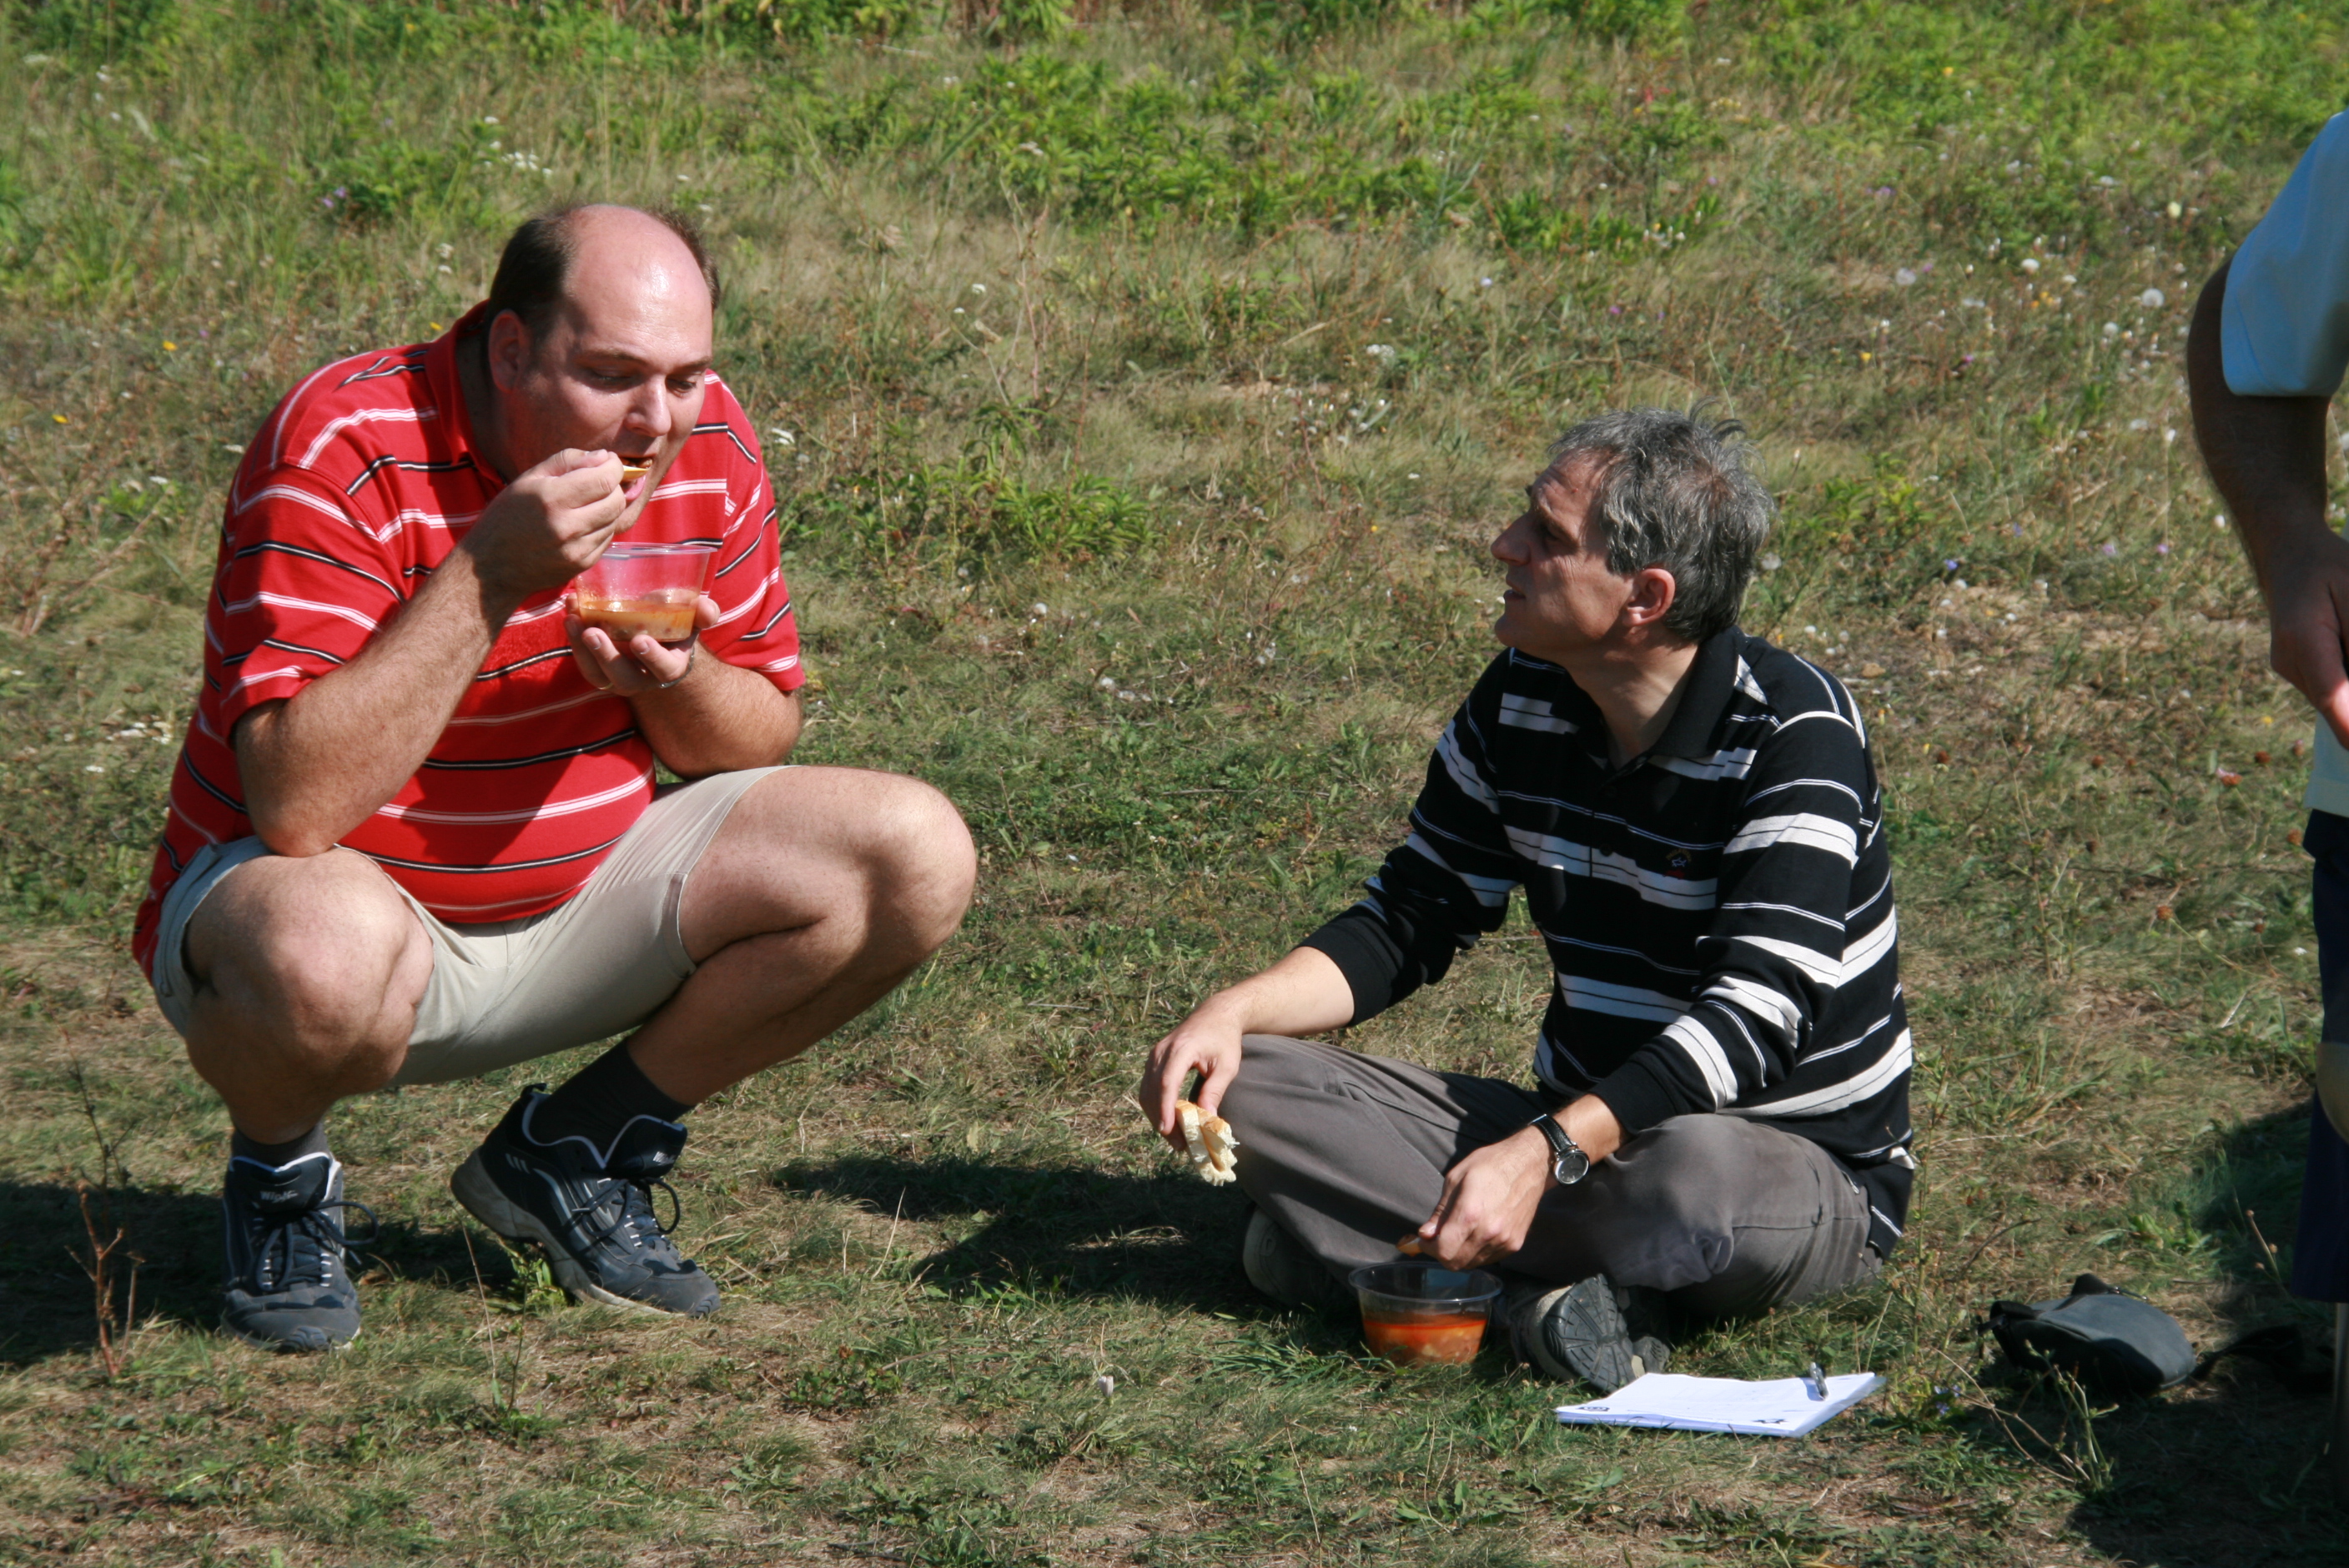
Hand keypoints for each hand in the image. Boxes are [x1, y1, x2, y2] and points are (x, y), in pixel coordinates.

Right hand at [461, 448, 630, 607]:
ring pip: (615, 520)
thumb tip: (604, 457)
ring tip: (585, 504)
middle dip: (613, 486)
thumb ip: (567, 461)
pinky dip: (601, 527)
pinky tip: (581, 524)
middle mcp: (568, 526)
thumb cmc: (507, 515)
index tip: (609, 462)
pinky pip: (607, 538)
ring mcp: (577, 549)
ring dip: (607, 507)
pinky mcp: (582, 564)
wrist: (491, 566)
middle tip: (598, 482)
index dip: (614, 467)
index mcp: (552, 498)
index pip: (605, 480)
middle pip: (616, 500)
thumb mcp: (529, 479)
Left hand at [565, 593, 719, 696]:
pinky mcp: (597, 668)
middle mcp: (642, 680)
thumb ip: (704, 613)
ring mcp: (616, 677)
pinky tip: (569, 613)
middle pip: (622, 677)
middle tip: (592, 632)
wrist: (658, 638)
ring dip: (580, 649)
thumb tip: (706, 609)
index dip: (652, 657)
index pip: (663, 669)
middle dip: (606, 655)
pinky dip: (572, 638)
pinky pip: (582, 661)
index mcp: (670, 668)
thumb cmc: (677, 627)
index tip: (639, 640)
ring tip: (571, 620)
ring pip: (596, 673)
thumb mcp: (694, 618)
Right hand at [1139, 997, 1246, 1154]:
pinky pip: (1148, 1086)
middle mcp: (1161, 1051)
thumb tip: (1206, 1118)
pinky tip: (1169, 1120)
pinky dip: (1156, 1105)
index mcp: (1181, 1049)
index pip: (1167, 1082)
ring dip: (1157, 1116)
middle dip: (1162, 1119)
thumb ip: (1215, 1090)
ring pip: (1146, 1091)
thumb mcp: (1227, 1066)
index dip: (1166, 1108)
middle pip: (1153, 1090)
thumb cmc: (1224, 1039)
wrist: (1215, 1014)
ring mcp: (1154, 1054)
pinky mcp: (1153, 1059)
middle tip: (1178, 1144)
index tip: (1168, 1130)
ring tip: (1174, 1137)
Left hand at [1416, 1126, 1551, 1269]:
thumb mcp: (1456, 1178)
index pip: (1443, 1251)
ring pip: (1472, 1264)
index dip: (1429, 1248)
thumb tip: (1425, 1234)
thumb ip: (1440, 1211)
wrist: (1529, 1164)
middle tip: (1440, 1236)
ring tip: (1460, 1232)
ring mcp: (1504, 1241)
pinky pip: (1488, 1259)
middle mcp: (1488, 1233)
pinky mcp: (1515, 1244)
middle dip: (1442, 1253)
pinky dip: (1477, 1253)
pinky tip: (1477, 1233)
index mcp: (1470, 1215)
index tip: (1426, 1238)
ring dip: (1460, 1253)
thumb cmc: (1490, 1164)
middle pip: (1456, 1263)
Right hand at [2259, 527, 2348, 748]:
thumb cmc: (2331, 566)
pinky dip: (2346, 686)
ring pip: (2334, 699)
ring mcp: (2290, 669)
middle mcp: (2290, 663)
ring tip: (2346, 632)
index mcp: (2302, 641)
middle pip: (2337, 704)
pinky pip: (2330, 687)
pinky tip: (2344, 642)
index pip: (2332, 699)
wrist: (2289, 554)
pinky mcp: (2297, 669)